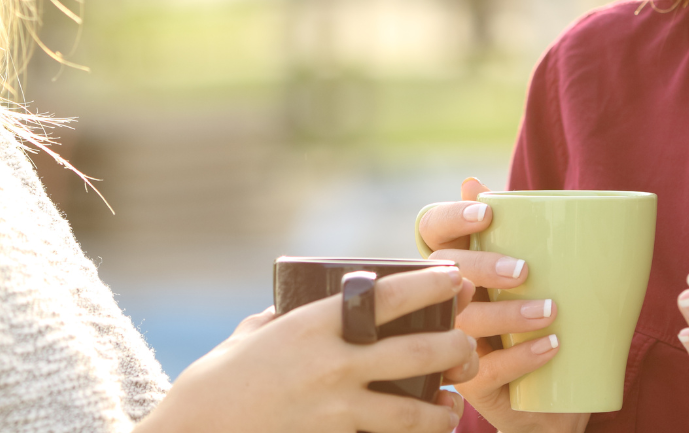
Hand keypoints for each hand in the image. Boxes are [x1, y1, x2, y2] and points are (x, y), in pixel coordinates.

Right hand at [139, 264, 479, 432]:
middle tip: (470, 346)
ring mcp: (337, 410)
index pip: (390, 296)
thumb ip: (287, 318)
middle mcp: (335, 364)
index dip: (432, 285)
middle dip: (457, 347)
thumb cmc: (218, 381)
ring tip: (454, 404)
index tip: (455, 278)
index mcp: (316, 324)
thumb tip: (312, 303)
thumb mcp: (253, 335)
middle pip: (420, 352)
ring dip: (444, 407)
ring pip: (414, 411)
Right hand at [416, 178, 589, 432]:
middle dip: (482, 267)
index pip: (432, 230)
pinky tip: (552, 345)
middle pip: (445, 274)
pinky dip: (521, 356)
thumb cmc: (532, 318)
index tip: (487, 213)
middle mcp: (443, 300)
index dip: (452, 218)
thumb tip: (474, 179)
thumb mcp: (529, 273)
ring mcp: (450, 342)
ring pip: (464, 323)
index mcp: (454, 263)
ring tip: (551, 311)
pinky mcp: (467, 382)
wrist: (548, 396)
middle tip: (524, 270)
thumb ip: (513, 230)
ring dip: (509, 314)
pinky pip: (486, 370)